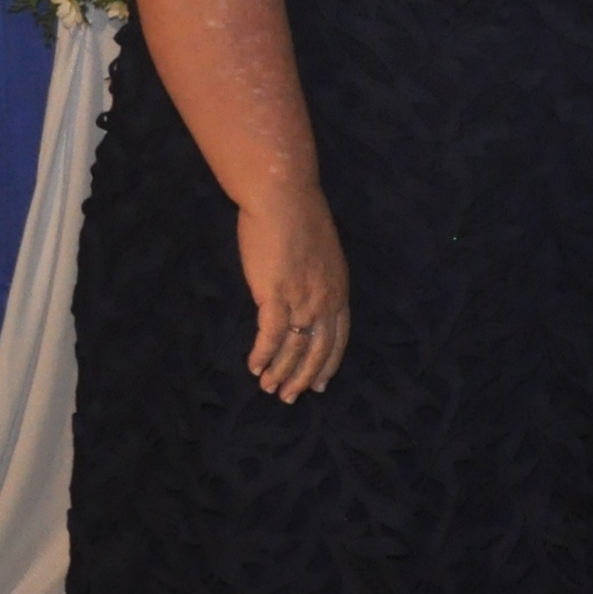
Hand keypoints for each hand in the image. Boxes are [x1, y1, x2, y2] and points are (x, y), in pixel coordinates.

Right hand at [238, 184, 350, 402]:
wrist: (284, 197)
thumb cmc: (298, 215)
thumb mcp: (320, 252)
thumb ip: (315, 277)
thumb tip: (303, 290)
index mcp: (339, 288)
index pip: (338, 337)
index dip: (328, 363)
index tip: (320, 384)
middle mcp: (325, 299)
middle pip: (318, 350)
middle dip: (304, 378)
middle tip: (290, 396)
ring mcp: (302, 299)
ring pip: (294, 348)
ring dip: (281, 372)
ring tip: (269, 388)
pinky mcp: (275, 295)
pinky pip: (270, 336)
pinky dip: (262, 355)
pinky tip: (254, 367)